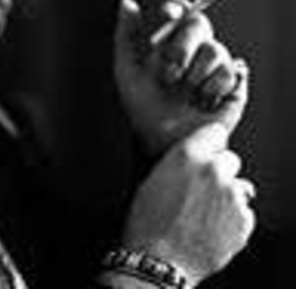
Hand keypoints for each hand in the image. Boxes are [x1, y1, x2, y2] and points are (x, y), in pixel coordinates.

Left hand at [114, 0, 248, 155]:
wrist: (162, 139)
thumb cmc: (142, 105)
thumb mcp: (127, 70)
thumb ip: (126, 35)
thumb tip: (126, 1)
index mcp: (170, 39)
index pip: (180, 9)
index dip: (176, 8)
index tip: (168, 15)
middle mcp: (194, 47)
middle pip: (199, 23)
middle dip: (182, 47)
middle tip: (169, 71)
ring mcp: (215, 64)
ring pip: (214, 49)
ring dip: (195, 74)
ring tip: (185, 93)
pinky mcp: (233, 83)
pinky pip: (230, 72)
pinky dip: (212, 89)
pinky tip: (202, 101)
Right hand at [121, 124, 255, 287]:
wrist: (160, 260)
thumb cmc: (149, 222)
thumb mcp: (152, 178)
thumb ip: (178, 162)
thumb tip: (190, 159)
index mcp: (188, 155)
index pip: (215, 132)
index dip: (210, 143)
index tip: (207, 149)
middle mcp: (213, 170)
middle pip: (230, 159)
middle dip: (219, 170)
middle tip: (203, 187)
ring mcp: (232, 196)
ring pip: (239, 186)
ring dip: (228, 194)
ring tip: (207, 211)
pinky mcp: (243, 220)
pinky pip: (245, 211)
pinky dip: (233, 217)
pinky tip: (214, 226)